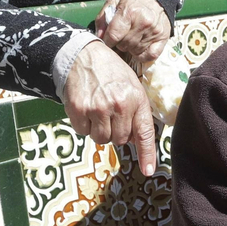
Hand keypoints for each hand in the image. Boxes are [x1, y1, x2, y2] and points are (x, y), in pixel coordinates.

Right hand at [62, 39, 158, 175]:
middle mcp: (118, 105)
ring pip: (101, 139)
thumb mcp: (132, 86)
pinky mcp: (78, 110)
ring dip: (100, 130)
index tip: (148, 170)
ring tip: (99, 110)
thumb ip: (137, 112)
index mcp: (136, 99)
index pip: (144, 133)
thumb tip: (135, 140)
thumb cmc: (111, 72)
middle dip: (116, 132)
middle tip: (111, 115)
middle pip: (120, 140)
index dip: (147, 154)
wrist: (83, 55)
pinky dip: (84, 125)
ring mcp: (97, 109)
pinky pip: (83, 132)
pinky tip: (86, 108)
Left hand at [97, 0, 171, 63]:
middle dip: (119, 43)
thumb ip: (103, 19)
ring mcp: (155, 31)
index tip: (107, 41)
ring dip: (130, 48)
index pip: (114, 35)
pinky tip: (139, 48)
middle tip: (120, 37)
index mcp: (130, 12)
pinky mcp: (163, 38)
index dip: (107, 41)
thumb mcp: (113, 3)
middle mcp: (144, 22)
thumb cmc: (131, 1)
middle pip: (124, 45)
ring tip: (130, 39)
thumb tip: (99, 36)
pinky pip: (150, 56)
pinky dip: (142, 55)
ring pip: (135, 51)